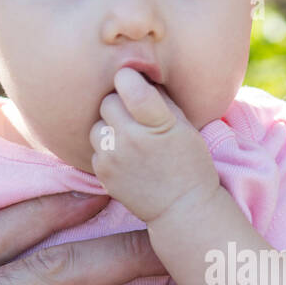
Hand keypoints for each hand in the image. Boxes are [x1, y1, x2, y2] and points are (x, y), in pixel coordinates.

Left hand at [89, 67, 219, 223]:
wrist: (183, 207)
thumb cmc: (189, 162)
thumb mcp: (185, 125)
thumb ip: (159, 98)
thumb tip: (136, 77)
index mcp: (157, 122)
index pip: (127, 83)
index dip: (128, 78)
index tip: (134, 83)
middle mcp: (131, 138)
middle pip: (107, 102)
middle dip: (119, 105)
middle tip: (136, 118)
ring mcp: (114, 157)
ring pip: (97, 126)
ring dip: (109, 128)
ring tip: (129, 139)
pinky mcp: (102, 173)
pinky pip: (96, 149)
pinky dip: (107, 150)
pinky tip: (126, 158)